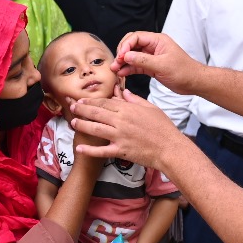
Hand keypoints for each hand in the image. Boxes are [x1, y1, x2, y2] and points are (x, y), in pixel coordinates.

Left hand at [70, 90, 193, 172]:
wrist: (170, 148)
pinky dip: (90, 150)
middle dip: (82, 110)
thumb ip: (134, 99)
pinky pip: (102, 150)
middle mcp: (121, 121)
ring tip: (73, 123)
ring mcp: (120, 136)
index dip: (91, 101)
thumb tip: (123, 92)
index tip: (82, 100)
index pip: (105, 103)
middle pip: (97, 113)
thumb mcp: (150, 108)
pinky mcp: (121, 151)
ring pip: (96, 129)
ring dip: (82, 125)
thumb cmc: (163, 128)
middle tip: (72, 108)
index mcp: (128, 109)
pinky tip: (79, 148)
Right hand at [112, 31, 203, 94]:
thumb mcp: (162, 66)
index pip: (136, 37)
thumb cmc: (183, 71)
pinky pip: (136, 65)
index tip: (121, 56)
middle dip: (122, 52)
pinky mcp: (151, 66)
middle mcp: (153, 46)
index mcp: (158, 40)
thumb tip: (126, 56)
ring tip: (115, 70)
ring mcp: (151, 56)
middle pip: (132, 44)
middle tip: (116, 63)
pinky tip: (122, 73)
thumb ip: (143, 60)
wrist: (194, 82)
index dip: (126, 45)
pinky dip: (129, 69)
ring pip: (132, 55)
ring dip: (123, 62)